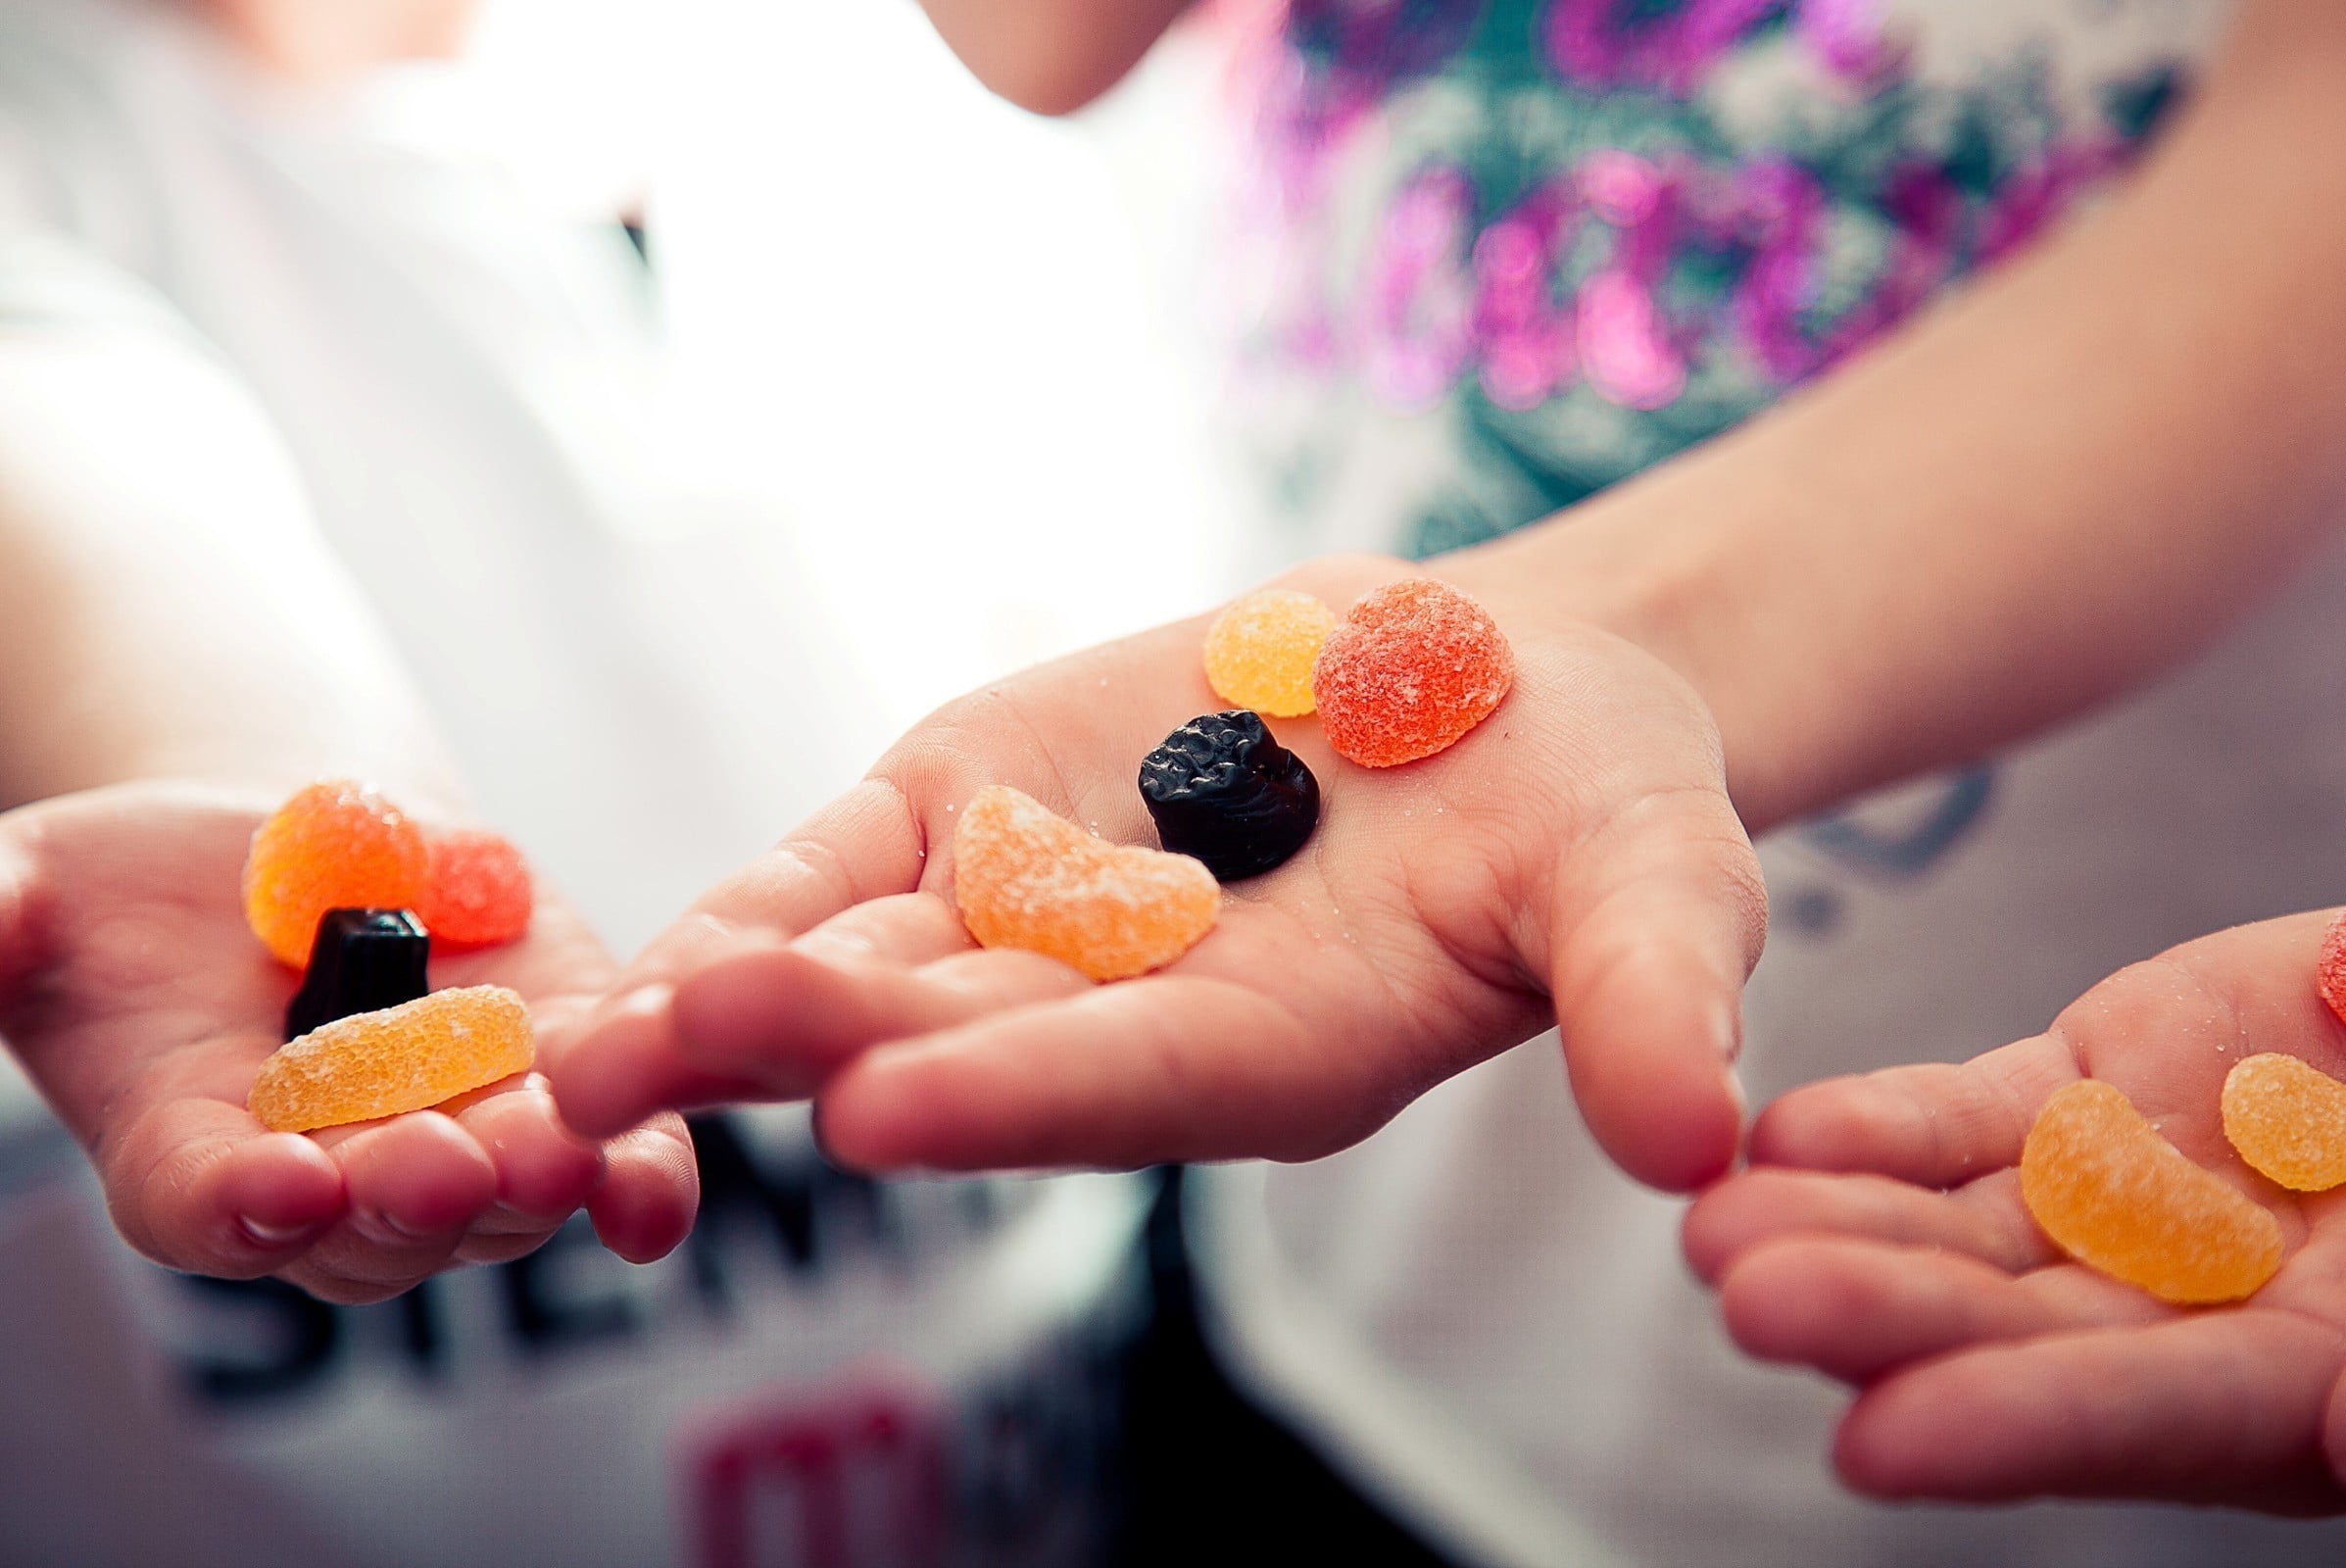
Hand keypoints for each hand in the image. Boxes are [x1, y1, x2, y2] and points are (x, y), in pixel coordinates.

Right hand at [0, 780, 696, 1303]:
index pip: (209, 1205)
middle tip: (438, 1168)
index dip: (242, 1204)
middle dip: (407, 1198)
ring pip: (497, 1203)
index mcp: (189, 1155)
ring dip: (529, 1185)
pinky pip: (612, 1161)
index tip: (279, 1185)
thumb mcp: (39, 891)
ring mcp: (457, 1142)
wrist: (292, 846)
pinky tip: (653, 1194)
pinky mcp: (561, 1085)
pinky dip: (641, 1180)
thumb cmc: (133, 890)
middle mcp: (331, 1180)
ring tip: (555, 1151)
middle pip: (371, 1227)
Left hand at [551, 554, 1765, 1189]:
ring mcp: (1040, 922)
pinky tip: (644, 948)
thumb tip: (1694, 1139)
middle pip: (967, 1039)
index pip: (1144, 1085)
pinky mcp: (979, 819)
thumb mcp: (1654, 878)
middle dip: (827, 1044)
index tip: (896, 1105)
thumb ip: (1649, 995)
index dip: (1027, 1092)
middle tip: (677, 1051)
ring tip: (593, 1039)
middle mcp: (1134, 1018)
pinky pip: (853, 864)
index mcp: (1282, 1050)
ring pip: (874, 969)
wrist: (1491, 692)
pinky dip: (759, 899)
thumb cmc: (1594, 804)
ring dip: (737, 999)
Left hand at [1685, 891, 2345, 1521]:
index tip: (1875, 1437)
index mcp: (2333, 1391)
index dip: (2024, 1427)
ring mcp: (2140, 1199)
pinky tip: (1782, 1135)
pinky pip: (1973, 1119)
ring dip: (1846, 1228)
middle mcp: (2204, 1317)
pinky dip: (1880, 1130)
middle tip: (1749, 1299)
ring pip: (1969, 1227)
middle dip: (1886, 1319)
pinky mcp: (2098, 1091)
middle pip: (2025, 1331)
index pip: (2161, 1420)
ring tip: (1716, 1228)